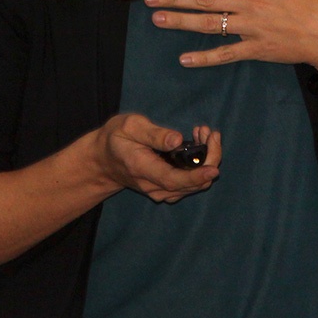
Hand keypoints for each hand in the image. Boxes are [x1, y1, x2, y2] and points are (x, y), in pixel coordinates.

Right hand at [92, 115, 221, 202]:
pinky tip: (199, 146)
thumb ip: (153, 134)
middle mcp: (152, 185)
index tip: (214, 168)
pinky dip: (200, 168)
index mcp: (142, 168)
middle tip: (210, 132)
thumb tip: (177, 140)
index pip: (172, 179)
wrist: (104, 160)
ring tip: (203, 133)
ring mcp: (159, 191)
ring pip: (192, 186)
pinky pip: (189, 185)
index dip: (195, 176)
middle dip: (209, 159)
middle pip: (189, 184)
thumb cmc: (116, 137)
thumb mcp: (130, 126)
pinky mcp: (165, 190)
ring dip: (206, 161)